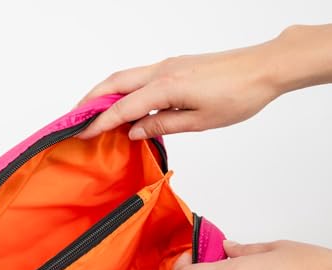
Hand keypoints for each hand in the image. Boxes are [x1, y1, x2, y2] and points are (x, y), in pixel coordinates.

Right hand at [77, 24, 331, 139]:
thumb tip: (135, 131)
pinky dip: (123, 90)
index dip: (99, 122)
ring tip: (91, 112)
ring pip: (124, 77)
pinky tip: (123, 105)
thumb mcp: (199, 120)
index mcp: (165, 87)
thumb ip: (162, 124)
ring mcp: (167, 66)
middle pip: (114, 83)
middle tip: (74, 118)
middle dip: (90, 100)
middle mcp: (161, 72)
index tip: (81, 133)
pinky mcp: (175, 67)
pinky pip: (139, 77)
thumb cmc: (238, 95)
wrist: (264, 68)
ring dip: (104, 93)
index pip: (122, 107)